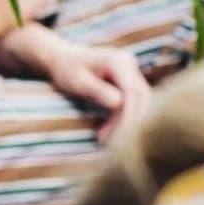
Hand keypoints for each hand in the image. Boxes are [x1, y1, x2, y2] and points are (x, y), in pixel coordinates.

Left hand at [0, 25, 151, 143]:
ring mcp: (132, 74)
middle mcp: (130, 65)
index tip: (117, 137)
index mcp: (119, 61)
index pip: (133, 92)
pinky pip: (132, 105)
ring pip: (139, 104)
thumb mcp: (77, 81)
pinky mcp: (129, 84)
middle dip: (128, 124)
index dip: (129, 116)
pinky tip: (105, 133)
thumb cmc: (67, 70)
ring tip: (102, 140)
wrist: (63, 60)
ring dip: (124, 125)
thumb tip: (118, 103)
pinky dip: (121, 121)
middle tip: (110, 145)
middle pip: (141, 99)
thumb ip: (97, 90)